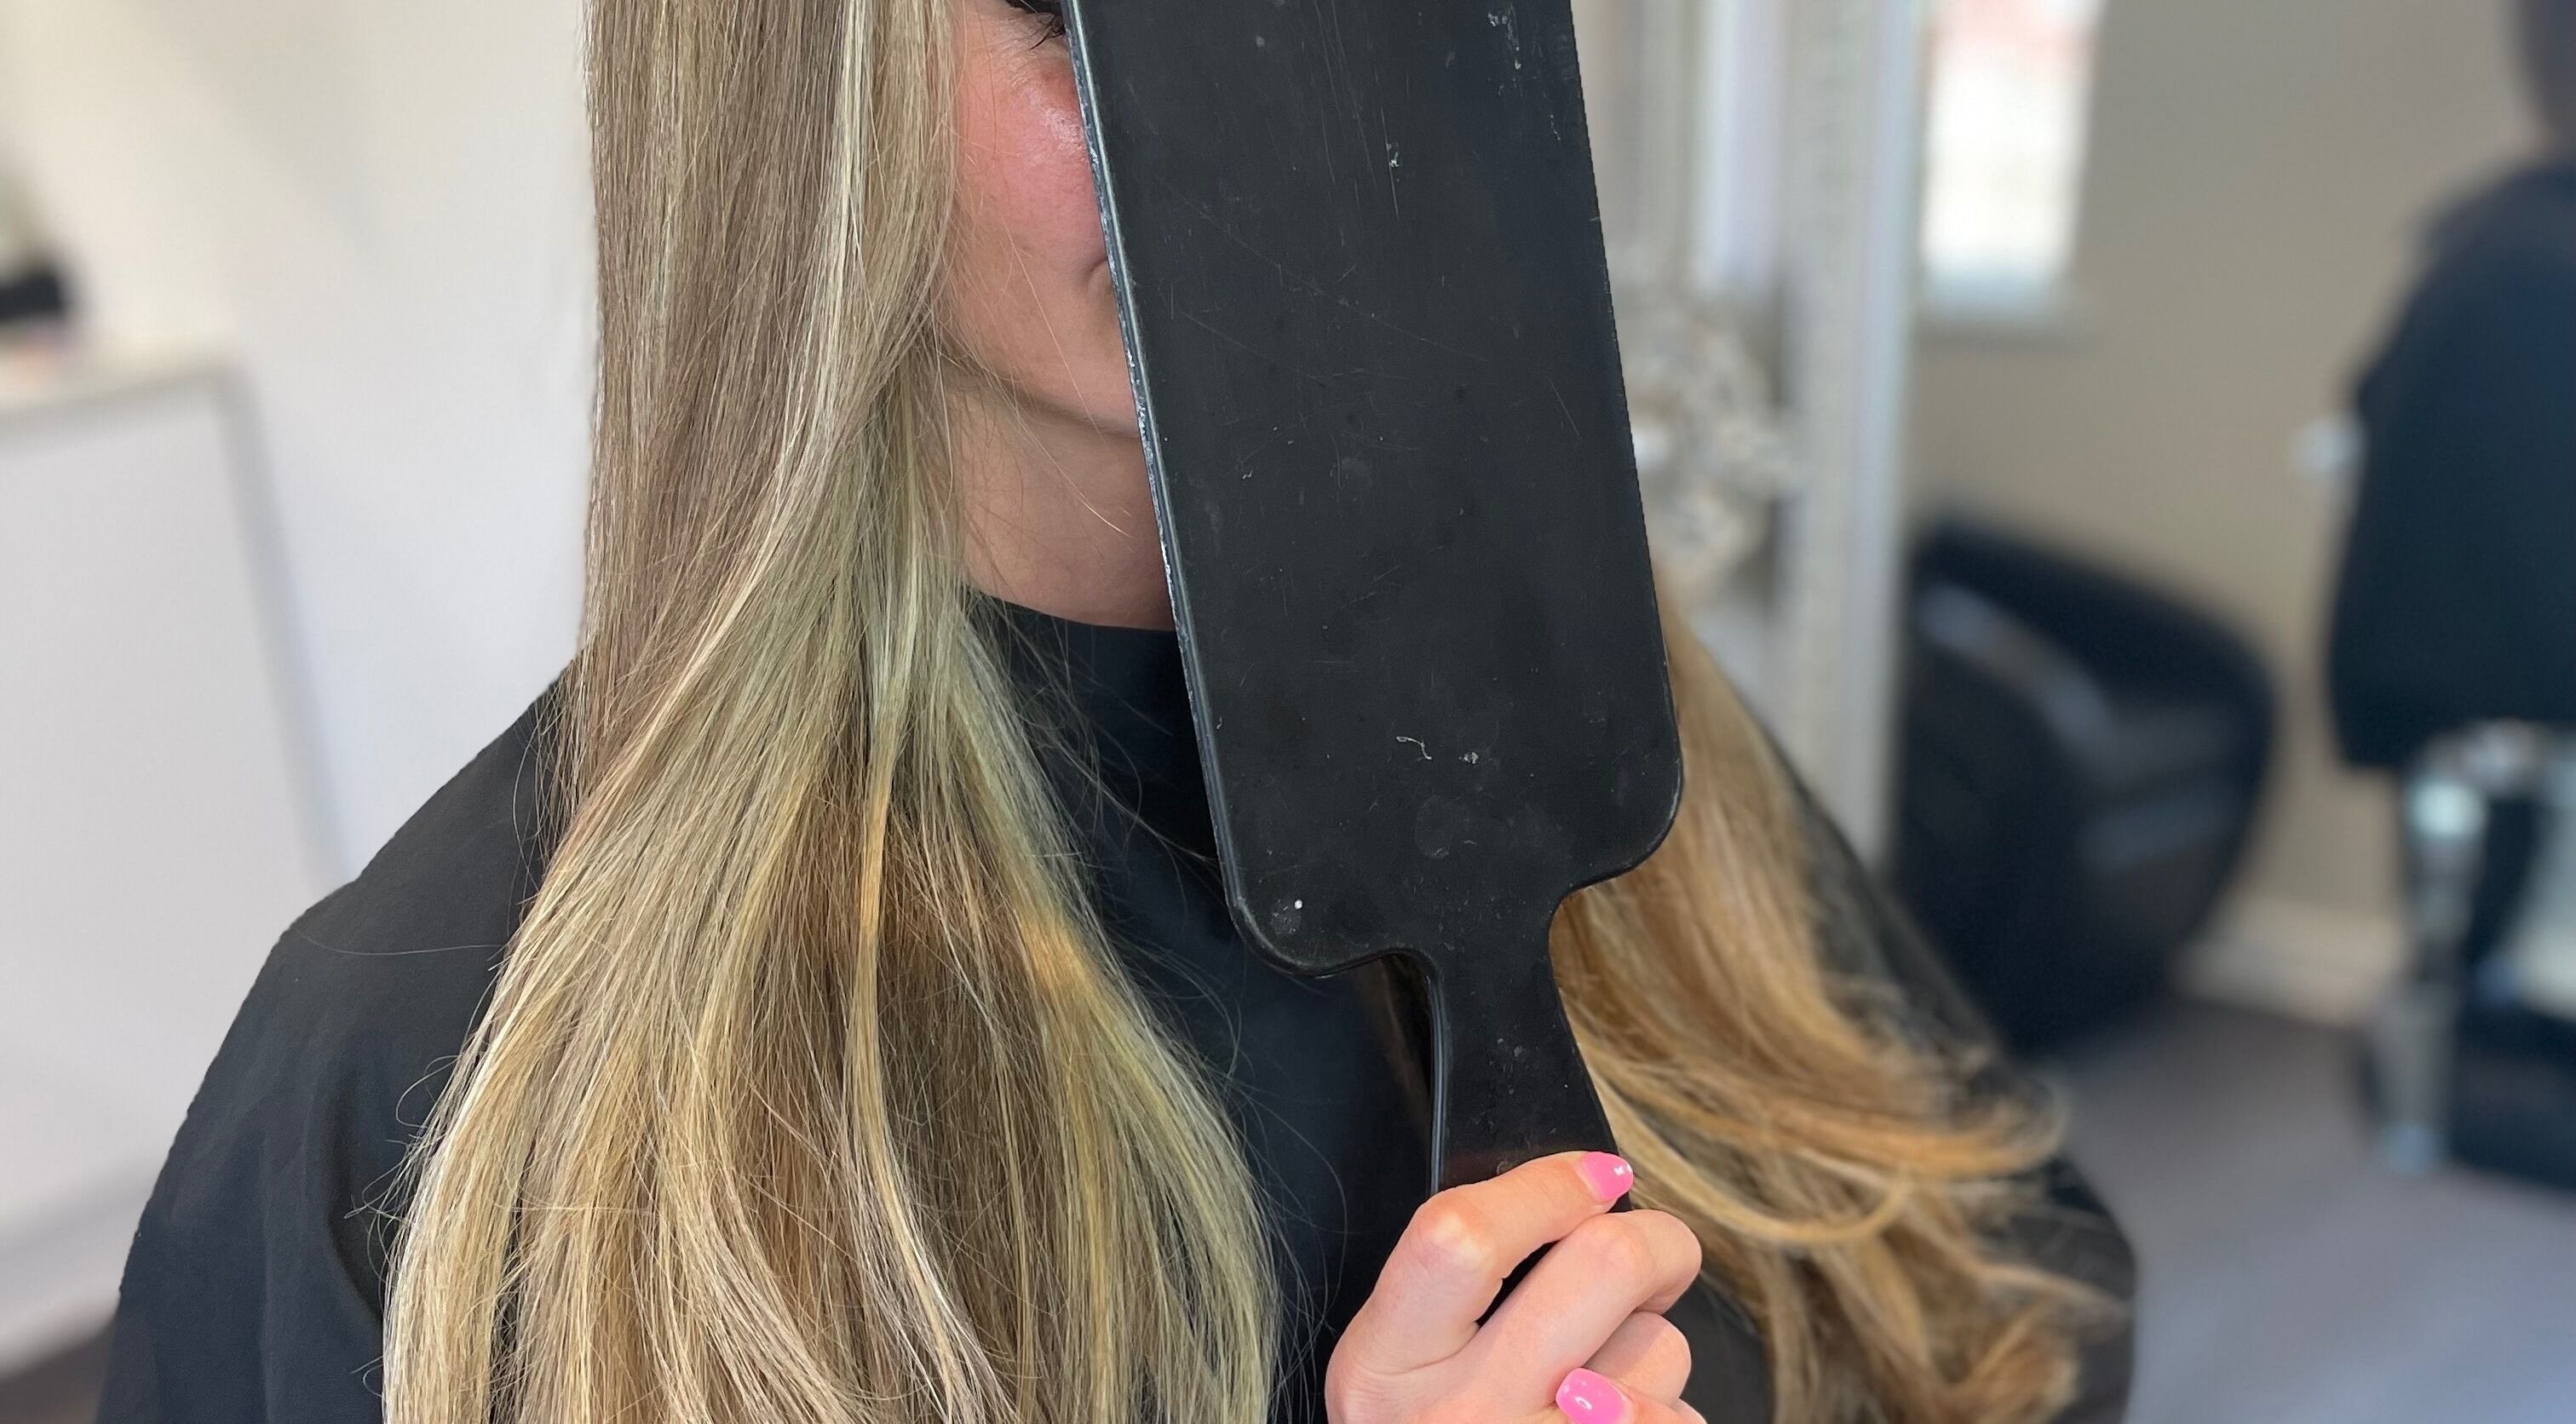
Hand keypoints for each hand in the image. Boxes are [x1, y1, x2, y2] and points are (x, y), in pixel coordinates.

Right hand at [1324, 1151, 1707, 1423]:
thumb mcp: (1400, 1374)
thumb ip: (1456, 1294)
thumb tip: (1578, 1199)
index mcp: (1384, 1367)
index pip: (1461, 1237)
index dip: (1546, 1186)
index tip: (1598, 1173)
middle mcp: (1454, 1420)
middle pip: (1602, 1266)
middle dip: (1658, 1242)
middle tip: (1656, 1256)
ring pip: (1661, 1351)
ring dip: (1654, 1361)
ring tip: (1604, 1397)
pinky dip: (1666, 1423)